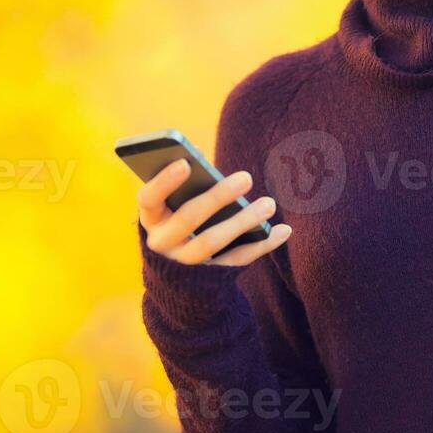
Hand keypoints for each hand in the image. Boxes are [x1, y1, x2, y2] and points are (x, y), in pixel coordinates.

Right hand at [138, 158, 291, 266]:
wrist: (178, 275)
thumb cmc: (179, 220)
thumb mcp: (174, 204)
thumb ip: (184, 182)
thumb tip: (198, 154)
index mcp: (150, 219)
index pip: (148, 198)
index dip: (164, 181)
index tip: (186, 163)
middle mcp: (162, 243)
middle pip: (188, 218)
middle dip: (218, 197)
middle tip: (246, 177)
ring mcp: (184, 264)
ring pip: (213, 242)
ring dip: (243, 221)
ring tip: (269, 204)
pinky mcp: (209, 278)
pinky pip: (237, 260)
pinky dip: (262, 245)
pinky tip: (283, 230)